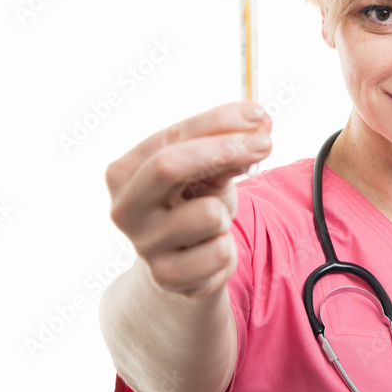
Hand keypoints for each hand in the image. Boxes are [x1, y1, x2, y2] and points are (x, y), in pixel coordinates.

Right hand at [105, 101, 271, 297]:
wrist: (182, 267)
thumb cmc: (192, 206)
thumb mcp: (206, 173)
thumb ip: (227, 150)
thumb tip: (259, 124)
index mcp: (126, 171)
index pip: (173, 136)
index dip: (219, 121)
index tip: (258, 115)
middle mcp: (126, 207)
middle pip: (169, 165)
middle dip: (224, 149)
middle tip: (265, 144)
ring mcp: (143, 245)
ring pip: (208, 214)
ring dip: (226, 212)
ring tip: (215, 222)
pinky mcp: (167, 276)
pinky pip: (219, 251)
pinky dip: (228, 248)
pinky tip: (212, 250)